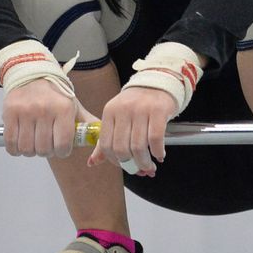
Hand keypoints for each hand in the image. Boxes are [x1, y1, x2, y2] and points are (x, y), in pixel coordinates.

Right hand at [3, 77, 97, 158]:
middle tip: (46, 143)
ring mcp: (26, 111)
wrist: (31, 74)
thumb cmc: (55, 95)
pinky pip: (10, 143)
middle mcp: (45, 109)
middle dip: (46, 151)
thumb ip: (88, 126)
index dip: (62, 151)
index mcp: (64, 109)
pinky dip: (15, 149)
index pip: (63, 145)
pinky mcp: (9, 112)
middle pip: (44, 149)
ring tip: (34, 141)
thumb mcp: (74, 107)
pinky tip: (20, 142)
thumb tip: (103, 145)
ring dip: (31, 150)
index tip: (60, 147)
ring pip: (27, 148)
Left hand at [88, 42, 202, 175]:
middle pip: (122, 148)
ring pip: (139, 146)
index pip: (106, 144)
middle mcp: (123, 109)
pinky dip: (158, 152)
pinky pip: (155, 139)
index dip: (115, 161)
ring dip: (145, 162)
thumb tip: (92, 162)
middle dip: (132, 164)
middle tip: (140, 169)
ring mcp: (141, 109)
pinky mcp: (158, 110)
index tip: (125, 166)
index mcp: (109, 112)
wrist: (158, 83)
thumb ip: (106, 140)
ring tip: (150, 166)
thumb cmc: (137, 104)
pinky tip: (160, 155)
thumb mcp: (117, 118)